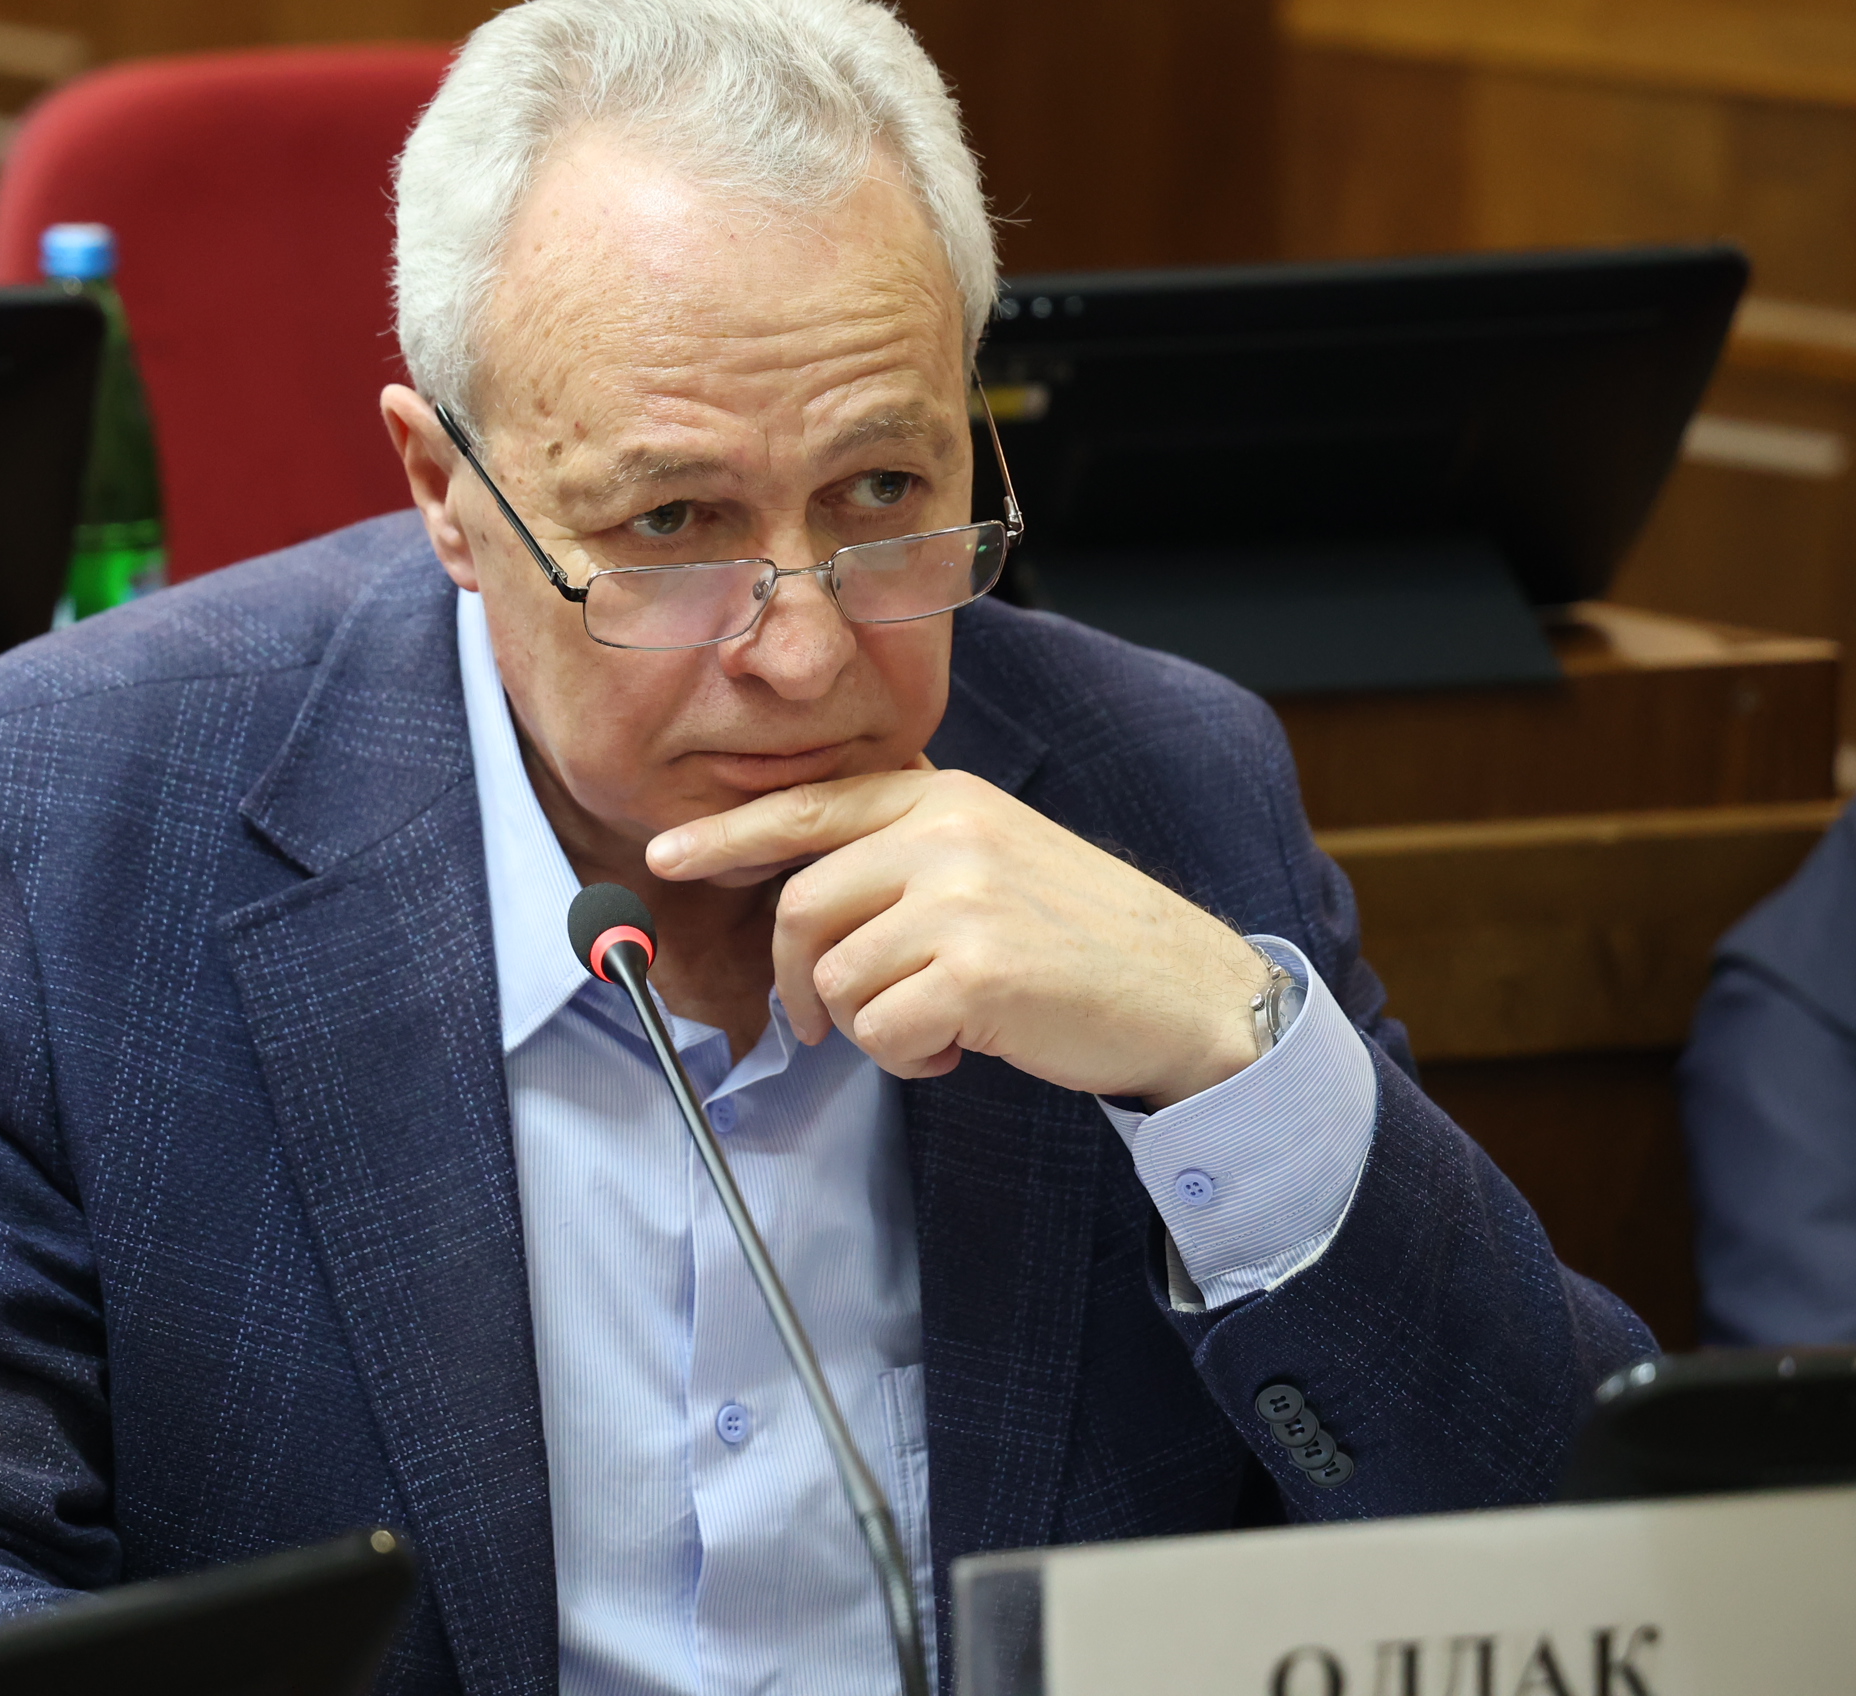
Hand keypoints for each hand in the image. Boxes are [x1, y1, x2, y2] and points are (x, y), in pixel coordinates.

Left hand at [644, 767, 1272, 1107]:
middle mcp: (948, 832)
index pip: (810, 807)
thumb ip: (909, 852)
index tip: (667, 858)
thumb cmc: (1084, 938)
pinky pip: (881, 1031)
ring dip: (870, 1029)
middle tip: (824, 1020)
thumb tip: (802, 891)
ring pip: (839, 979)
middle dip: (798, 980)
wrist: (1188, 991)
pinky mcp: (977, 971)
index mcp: (946, 796)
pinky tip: (960, 1050)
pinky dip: (907, 1059)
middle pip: (801, 908)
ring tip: (939, 1027)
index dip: (728, 837)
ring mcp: (962, 899)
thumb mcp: (997, 855)